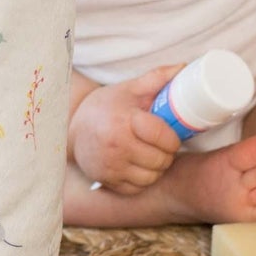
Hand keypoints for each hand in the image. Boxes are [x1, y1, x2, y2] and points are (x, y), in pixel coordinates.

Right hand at [68, 65, 183, 193]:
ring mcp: (111, 166)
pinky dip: (143, 180)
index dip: (173, 138)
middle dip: (168, 153)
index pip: (162, 137)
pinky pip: (137, 188)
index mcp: (124, 121)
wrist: (72, 127)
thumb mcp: (129, 89)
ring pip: (151, 177)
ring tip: (154, 156)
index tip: (171, 134)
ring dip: (158, 168)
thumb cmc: (105, 107)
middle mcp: (116, 146)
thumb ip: (157, 78)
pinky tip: (140, 166)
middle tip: (164, 145)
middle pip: (160, 160)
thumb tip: (184, 67)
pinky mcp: (107, 180)